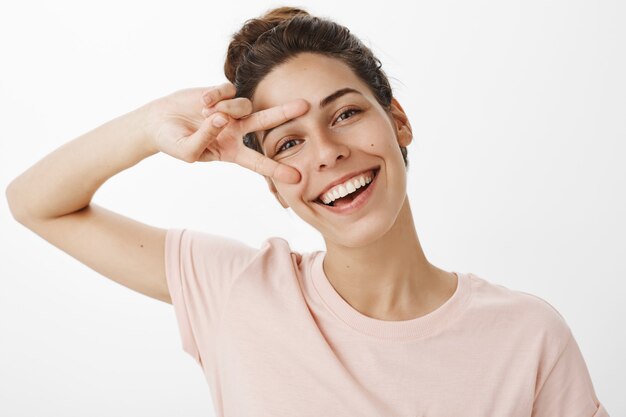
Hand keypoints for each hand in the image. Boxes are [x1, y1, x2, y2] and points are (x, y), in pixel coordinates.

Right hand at [144, 83, 307, 183]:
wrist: (157, 121)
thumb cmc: (172, 142)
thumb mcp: (187, 152)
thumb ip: (205, 139)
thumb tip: (222, 118)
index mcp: (232, 152)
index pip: (258, 163)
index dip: (276, 171)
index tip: (297, 178)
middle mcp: (236, 131)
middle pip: (266, 122)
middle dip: (284, 113)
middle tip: (306, 106)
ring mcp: (231, 110)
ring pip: (243, 105)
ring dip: (226, 108)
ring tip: (203, 112)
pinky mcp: (222, 93)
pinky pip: (228, 90)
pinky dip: (214, 96)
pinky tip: (201, 102)